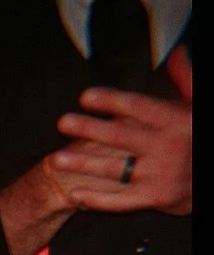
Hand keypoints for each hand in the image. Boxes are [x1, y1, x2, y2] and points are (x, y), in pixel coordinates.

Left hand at [52, 46, 192, 214]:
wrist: (210, 178)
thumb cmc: (196, 138)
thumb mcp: (196, 108)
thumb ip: (185, 80)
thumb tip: (178, 53)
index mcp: (177, 121)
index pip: (139, 107)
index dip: (111, 101)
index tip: (85, 97)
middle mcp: (168, 148)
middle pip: (121, 137)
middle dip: (89, 129)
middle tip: (63, 122)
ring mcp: (160, 175)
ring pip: (114, 169)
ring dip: (83, 164)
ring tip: (56, 159)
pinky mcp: (154, 197)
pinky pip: (120, 201)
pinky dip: (96, 199)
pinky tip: (74, 194)